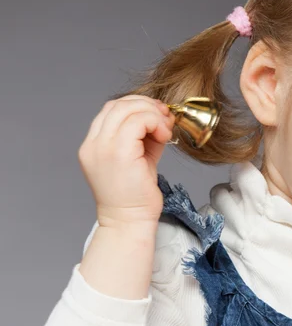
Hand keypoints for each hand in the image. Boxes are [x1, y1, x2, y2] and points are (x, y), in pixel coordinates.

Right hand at [78, 94, 175, 228]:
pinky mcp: (119, 153)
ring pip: (127, 109)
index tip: (156, 114)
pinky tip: (164, 136)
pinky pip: (138, 121)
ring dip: (152, 113)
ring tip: (165, 129)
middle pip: (117, 105)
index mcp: (93, 145)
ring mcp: (103, 148)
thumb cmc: (135, 195)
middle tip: (164, 117)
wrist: (129, 221)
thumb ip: (144, 136)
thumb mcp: (139, 158)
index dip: (135, 105)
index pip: (110, 110)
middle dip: (145, 105)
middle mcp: (93, 145)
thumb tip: (161, 116)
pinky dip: (155, 122)